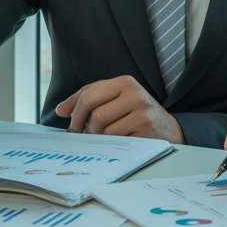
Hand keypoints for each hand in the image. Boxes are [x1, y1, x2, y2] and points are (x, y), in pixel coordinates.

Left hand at [55, 76, 182, 142]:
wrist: (166, 128)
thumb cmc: (134, 111)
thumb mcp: (114, 97)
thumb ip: (86, 98)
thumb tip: (60, 110)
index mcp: (125, 82)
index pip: (89, 96)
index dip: (76, 113)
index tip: (74, 125)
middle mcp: (136, 94)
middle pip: (96, 115)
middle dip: (87, 128)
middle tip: (87, 134)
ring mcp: (143, 113)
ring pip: (106, 131)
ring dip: (101, 138)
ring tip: (107, 136)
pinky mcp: (147, 132)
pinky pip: (119, 142)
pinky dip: (114, 144)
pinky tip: (121, 140)